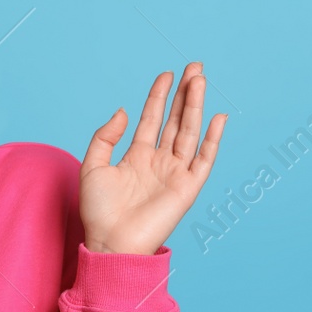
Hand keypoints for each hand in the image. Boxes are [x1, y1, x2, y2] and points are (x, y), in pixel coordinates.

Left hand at [80, 61, 226, 254]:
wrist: (111, 243)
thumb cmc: (99, 212)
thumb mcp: (92, 166)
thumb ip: (105, 137)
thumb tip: (124, 111)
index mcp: (137, 156)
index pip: (152, 119)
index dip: (159, 96)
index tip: (166, 74)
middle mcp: (159, 162)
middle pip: (176, 120)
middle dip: (184, 94)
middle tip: (194, 67)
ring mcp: (175, 174)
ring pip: (189, 132)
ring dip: (196, 106)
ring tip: (200, 80)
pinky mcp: (187, 189)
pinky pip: (204, 160)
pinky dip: (213, 140)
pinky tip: (218, 119)